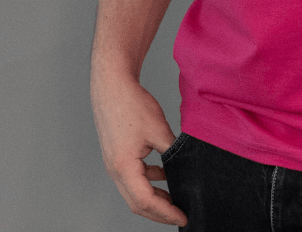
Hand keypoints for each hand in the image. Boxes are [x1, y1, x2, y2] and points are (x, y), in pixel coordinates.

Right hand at [91, 69, 187, 225]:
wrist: (112, 85)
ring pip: (134, 192)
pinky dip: (149, 183)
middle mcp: (114, 169)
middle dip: (160, 212)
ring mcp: (113, 164)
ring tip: (175, 200)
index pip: (146, 201)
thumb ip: (174, 152)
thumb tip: (190, 167)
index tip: (183, 216)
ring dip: (154, 199)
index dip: (166, 212)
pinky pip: (133, 178)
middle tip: (181, 215)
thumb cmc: (130, 104)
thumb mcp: (159, 130)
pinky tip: (165, 176)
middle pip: (137, 203)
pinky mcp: (116, 156)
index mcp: (123, 167)